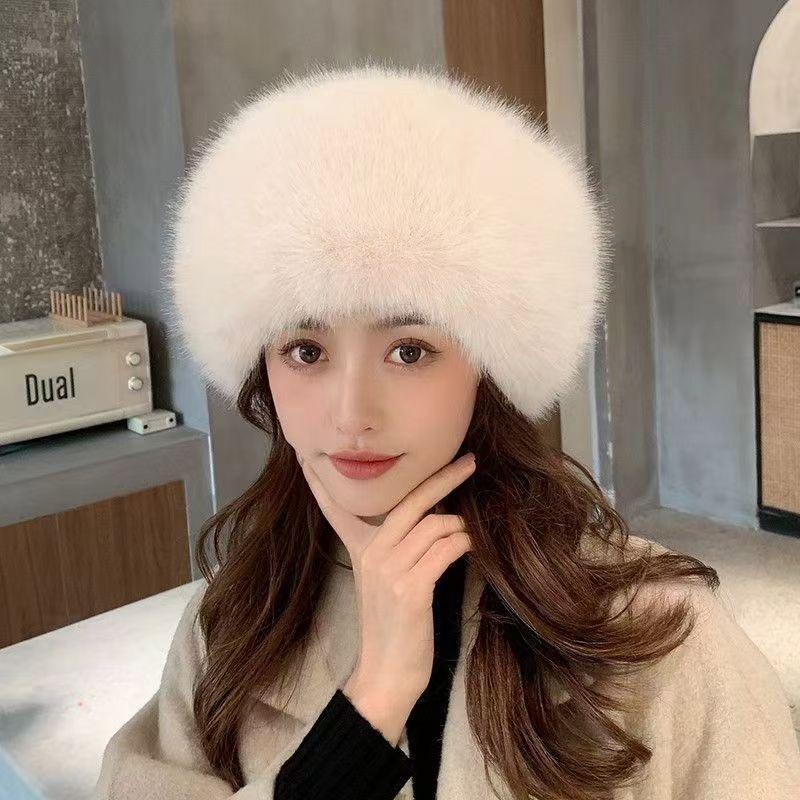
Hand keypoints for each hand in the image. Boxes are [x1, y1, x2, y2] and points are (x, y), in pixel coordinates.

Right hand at [297, 451, 476, 703]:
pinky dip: (463, 544)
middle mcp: (372, 553)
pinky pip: (445, 549)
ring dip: (460, 527)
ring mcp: (389, 570)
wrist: (388, 675)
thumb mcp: (381, 580)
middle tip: (469, 461)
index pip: (336, 509)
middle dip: (444, 477)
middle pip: (410, 501)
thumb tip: (427, 516)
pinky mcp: (410, 589)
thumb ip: (393, 547)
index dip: (322, 484)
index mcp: (360, 549)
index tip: (306, 459)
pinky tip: (468, 549)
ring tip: (465, 536)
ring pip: (436, 524)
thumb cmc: (393, 626)